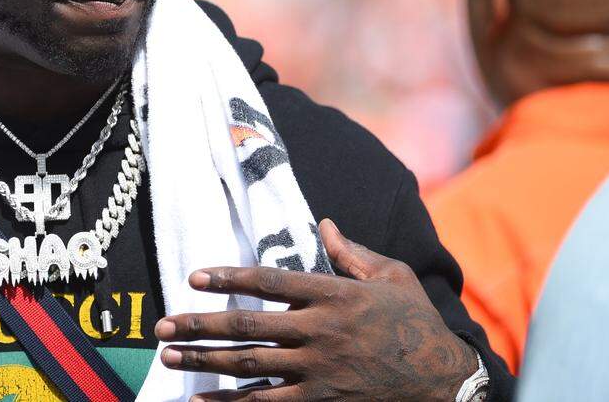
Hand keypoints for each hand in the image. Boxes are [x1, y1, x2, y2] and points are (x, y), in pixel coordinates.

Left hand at [154, 219, 477, 400]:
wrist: (447, 381)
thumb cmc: (416, 323)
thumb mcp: (393, 277)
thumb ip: (353, 253)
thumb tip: (324, 224)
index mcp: (334, 295)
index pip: (269, 281)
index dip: (229, 278)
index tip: (194, 276)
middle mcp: (321, 331)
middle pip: (248, 325)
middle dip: (199, 324)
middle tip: (161, 323)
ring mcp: (319, 370)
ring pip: (249, 365)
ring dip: (203, 360)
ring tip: (168, 355)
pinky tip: (200, 401)